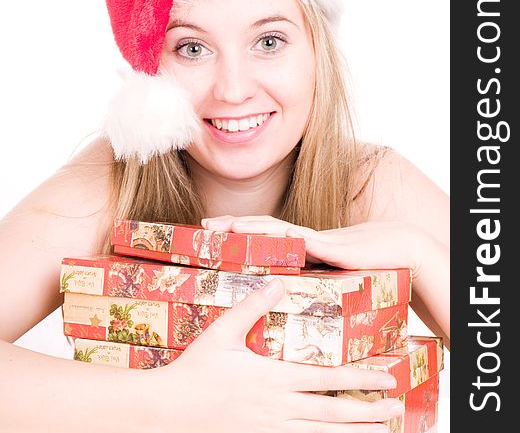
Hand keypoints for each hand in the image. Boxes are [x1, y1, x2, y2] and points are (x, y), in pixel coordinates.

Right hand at [151, 278, 403, 431]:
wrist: (170, 411)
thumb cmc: (195, 370)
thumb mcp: (221, 332)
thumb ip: (251, 306)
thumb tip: (278, 280)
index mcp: (272, 377)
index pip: (325, 378)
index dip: (359, 378)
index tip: (385, 376)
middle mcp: (278, 407)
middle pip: (332, 412)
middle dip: (368, 410)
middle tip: (396, 407)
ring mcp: (270, 429)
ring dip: (354, 432)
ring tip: (381, 431)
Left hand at [202, 215, 433, 276]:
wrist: (402, 247)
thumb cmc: (372, 262)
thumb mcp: (337, 271)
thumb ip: (316, 275)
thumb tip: (292, 289)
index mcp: (303, 248)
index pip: (265, 237)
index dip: (240, 232)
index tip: (215, 232)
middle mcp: (305, 241)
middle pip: (263, 229)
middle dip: (234, 226)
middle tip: (206, 225)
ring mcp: (318, 241)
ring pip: (277, 231)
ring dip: (250, 228)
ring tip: (226, 227)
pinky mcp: (333, 246)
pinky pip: (305, 241)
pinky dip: (287, 238)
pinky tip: (270, 236)